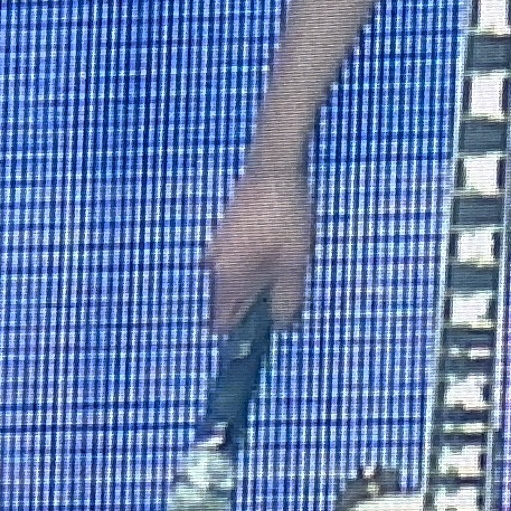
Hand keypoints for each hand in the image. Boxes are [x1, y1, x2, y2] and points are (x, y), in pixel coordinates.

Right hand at [205, 169, 315, 330]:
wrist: (273, 168)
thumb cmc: (285, 219)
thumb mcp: (295, 264)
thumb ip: (287, 299)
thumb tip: (281, 328)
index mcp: (228, 278)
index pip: (220, 323)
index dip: (238, 337)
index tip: (257, 342)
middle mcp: (215, 265)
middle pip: (225, 302)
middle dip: (250, 310)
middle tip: (282, 305)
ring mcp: (218, 245)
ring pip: (232, 280)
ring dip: (253, 286)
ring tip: (285, 277)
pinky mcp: (227, 229)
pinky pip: (236, 260)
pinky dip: (252, 266)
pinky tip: (276, 255)